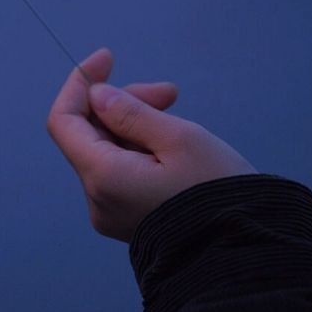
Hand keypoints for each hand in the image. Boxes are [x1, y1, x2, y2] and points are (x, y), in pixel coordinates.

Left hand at [46, 47, 255, 241]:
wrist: (247, 253)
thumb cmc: (217, 192)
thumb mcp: (179, 138)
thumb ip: (130, 113)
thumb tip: (97, 96)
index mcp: (103, 178)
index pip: (64, 121)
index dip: (80, 84)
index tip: (107, 58)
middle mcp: (98, 199)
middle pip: (90, 133)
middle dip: (122, 102)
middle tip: (168, 93)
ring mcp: (112, 213)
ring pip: (108, 150)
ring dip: (135, 123)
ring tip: (175, 111)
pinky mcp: (130, 219)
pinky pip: (121, 171)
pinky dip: (139, 147)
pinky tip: (171, 141)